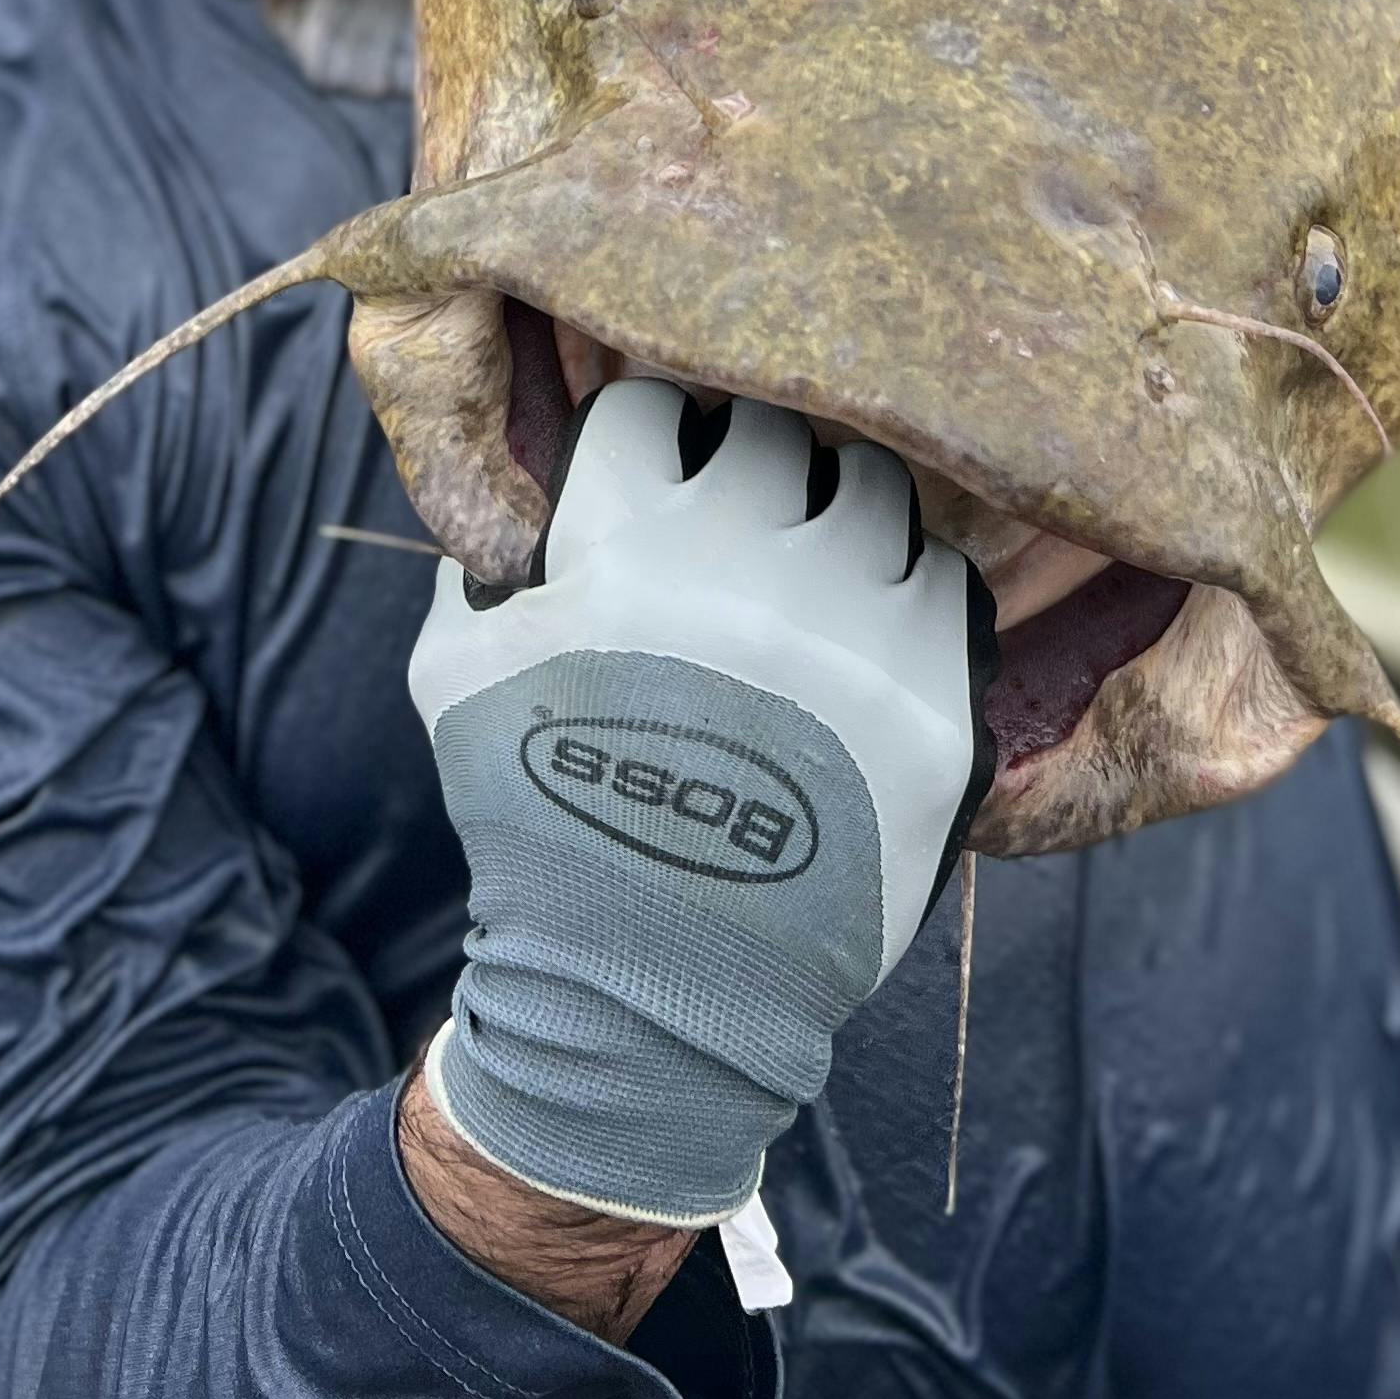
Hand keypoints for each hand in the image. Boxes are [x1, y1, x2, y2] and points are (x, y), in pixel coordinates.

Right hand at [410, 379, 991, 1228]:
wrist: (653, 993)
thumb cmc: (539, 826)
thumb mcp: (456, 677)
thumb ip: (480, 557)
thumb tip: (528, 480)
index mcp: (630, 544)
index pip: (651, 404)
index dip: (645, 443)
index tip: (654, 479)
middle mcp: (752, 565)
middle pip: (774, 428)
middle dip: (746, 466)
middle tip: (738, 523)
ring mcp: (854, 629)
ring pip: (875, 487)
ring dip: (837, 515)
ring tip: (812, 570)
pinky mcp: (933, 700)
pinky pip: (943, 580)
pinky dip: (905, 594)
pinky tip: (864, 637)